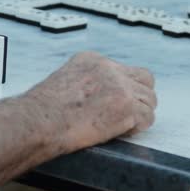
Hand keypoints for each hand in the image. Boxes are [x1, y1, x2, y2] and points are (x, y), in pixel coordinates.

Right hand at [26, 51, 156, 152]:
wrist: (40, 121)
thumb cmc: (44, 109)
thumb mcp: (66, 78)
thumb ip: (89, 79)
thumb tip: (101, 92)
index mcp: (94, 60)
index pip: (126, 69)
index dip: (126, 87)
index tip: (119, 99)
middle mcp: (110, 70)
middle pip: (145, 80)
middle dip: (140, 97)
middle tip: (129, 111)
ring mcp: (121, 88)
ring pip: (149, 100)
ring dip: (140, 114)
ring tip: (123, 123)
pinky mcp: (126, 108)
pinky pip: (147, 118)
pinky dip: (138, 127)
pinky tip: (123, 130)